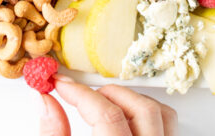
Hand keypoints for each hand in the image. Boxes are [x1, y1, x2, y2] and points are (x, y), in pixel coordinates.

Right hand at [40, 76, 177, 135]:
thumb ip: (53, 135)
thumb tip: (46, 100)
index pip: (107, 117)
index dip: (80, 94)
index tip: (60, 84)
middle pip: (141, 110)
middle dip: (107, 94)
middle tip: (81, 94)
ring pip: (162, 116)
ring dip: (131, 101)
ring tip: (104, 105)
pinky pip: (169, 129)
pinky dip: (148, 116)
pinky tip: (126, 120)